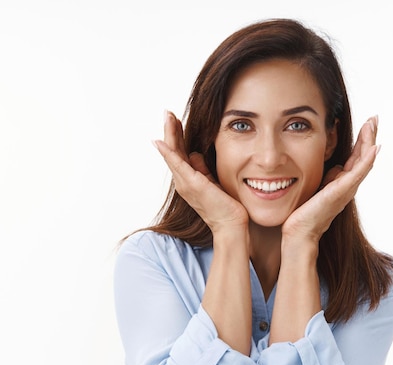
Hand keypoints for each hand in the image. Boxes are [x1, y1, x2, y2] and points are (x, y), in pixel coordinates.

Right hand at [153, 111, 248, 233]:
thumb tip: (195, 153)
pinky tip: (162, 141)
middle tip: (167, 112)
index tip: (175, 119)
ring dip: (169, 134)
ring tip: (168, 117)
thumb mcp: (212, 181)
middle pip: (172, 151)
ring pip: (173, 154)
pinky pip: (177, 164)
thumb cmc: (225, 205)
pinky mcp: (192, 184)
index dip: (176, 136)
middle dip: (170, 130)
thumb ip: (202, 168)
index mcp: (188, 179)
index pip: (179, 153)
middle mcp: (183, 181)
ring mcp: (185, 183)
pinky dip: (169, 152)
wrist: (230, 224)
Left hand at [282, 116, 379, 241]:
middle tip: (374, 118)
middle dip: (369, 136)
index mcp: (340, 183)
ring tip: (373, 125)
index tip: (366, 123)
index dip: (361, 141)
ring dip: (369, 142)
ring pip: (363, 162)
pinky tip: (373, 148)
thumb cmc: (304, 214)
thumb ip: (328, 178)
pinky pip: (356, 174)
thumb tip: (336, 167)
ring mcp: (345, 190)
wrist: (298, 233)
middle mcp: (347, 186)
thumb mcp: (316, 189)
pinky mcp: (339, 193)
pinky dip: (366, 160)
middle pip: (363, 157)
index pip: (355, 158)